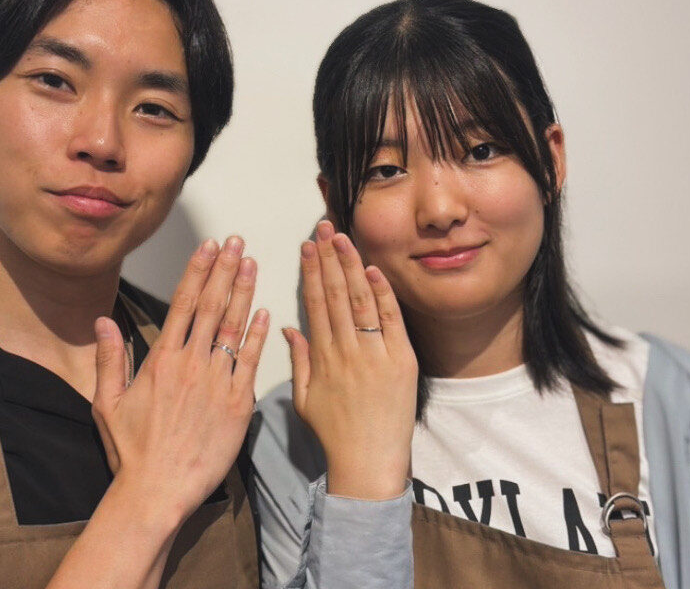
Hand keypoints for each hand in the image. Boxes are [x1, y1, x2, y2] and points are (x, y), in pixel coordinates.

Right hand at [91, 237, 268, 524]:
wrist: (158, 490)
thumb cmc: (132, 452)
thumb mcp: (107, 402)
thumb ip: (110, 358)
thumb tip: (103, 321)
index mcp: (161, 360)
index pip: (183, 304)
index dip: (198, 271)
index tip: (209, 247)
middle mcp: (191, 364)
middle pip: (211, 306)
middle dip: (225, 270)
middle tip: (237, 242)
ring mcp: (217, 383)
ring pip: (233, 327)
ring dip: (244, 292)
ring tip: (252, 263)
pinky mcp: (238, 404)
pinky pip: (250, 362)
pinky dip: (258, 335)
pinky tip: (265, 311)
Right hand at [283, 221, 417, 499]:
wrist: (369, 462)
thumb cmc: (335, 435)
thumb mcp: (305, 400)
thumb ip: (299, 361)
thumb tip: (289, 328)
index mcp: (322, 358)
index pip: (314, 304)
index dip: (310, 272)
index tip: (307, 246)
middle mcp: (346, 350)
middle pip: (335, 294)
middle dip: (329, 258)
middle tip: (324, 228)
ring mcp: (375, 354)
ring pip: (360, 301)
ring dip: (352, 266)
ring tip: (344, 238)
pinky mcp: (401, 361)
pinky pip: (391, 321)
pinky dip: (382, 294)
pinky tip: (373, 269)